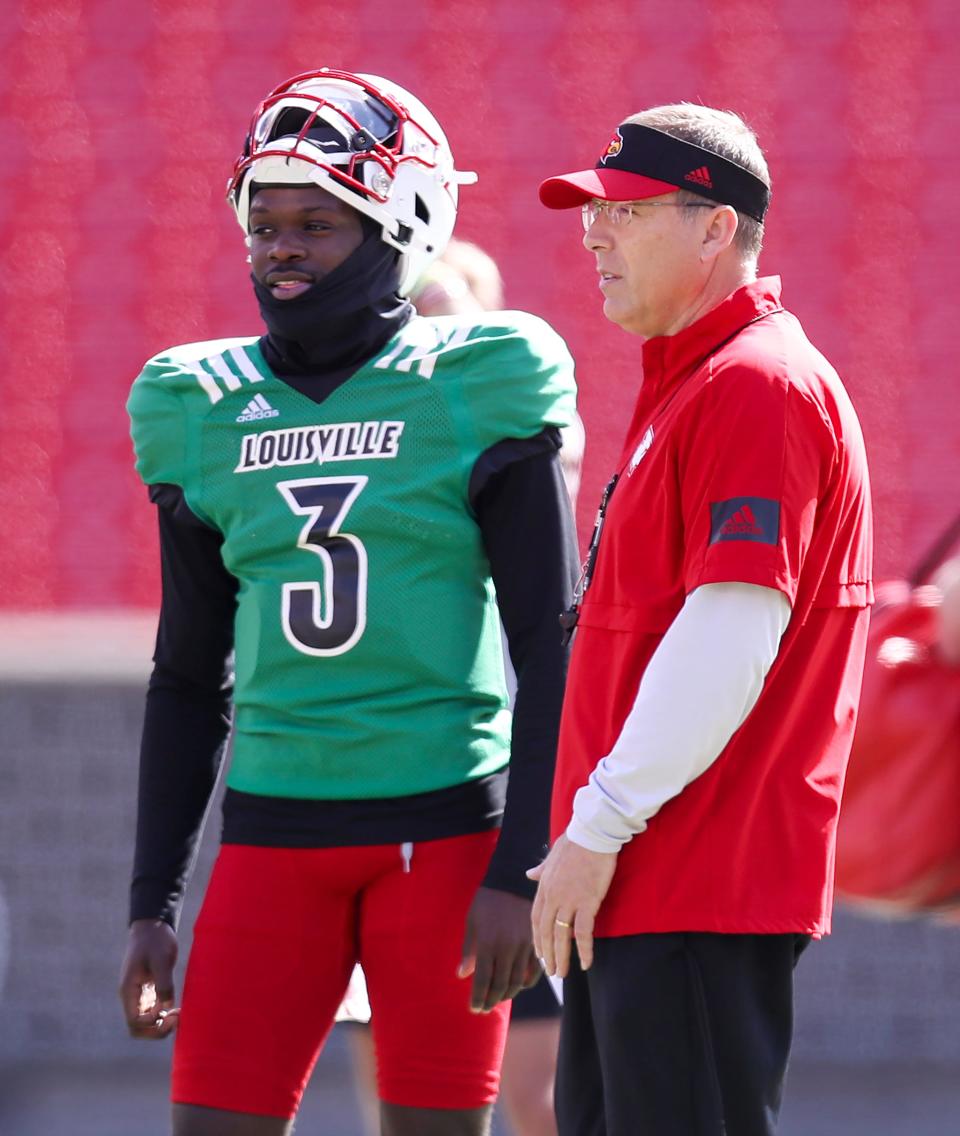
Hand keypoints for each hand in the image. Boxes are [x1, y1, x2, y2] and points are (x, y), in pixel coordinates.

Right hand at [119, 919, 179, 1038]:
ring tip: (179, 1015)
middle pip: (138, 1026)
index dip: (152, 1025)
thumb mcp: (161, 960)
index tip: (170, 1015)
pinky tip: (177, 1009)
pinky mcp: (150, 989)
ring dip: (161, 1023)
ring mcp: (140, 994)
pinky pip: (154, 1010)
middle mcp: (132, 996)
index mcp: (129, 990)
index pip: (135, 1021)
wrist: (153, 925)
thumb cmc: (155, 940)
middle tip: (176, 1020)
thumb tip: (167, 1007)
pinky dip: (164, 1014)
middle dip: (156, 1030)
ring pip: (146, 1020)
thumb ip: (164, 983)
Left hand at [459, 886, 540, 1012]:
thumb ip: (468, 950)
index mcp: (488, 944)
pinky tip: (517, 987)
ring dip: (507, 995)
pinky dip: (526, 983)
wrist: (512, 881)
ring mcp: (524, 947)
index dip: (477, 998)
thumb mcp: (472, 922)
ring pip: (517, 981)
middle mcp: (507, 949)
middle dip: (491, 1001)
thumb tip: (462, 975)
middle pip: (500, 985)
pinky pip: (533, 971)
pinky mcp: (535, 943)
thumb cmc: (487, 902)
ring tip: (497, 999)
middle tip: (484, 1008)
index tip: (473, 1009)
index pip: (482, 980)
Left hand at [527, 834, 617, 977]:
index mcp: (544, 886)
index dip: (537, 939)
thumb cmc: (575, 842)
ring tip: (562, 974)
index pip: (536, 919)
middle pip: (545, 932)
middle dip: (547, 954)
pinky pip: (583, 932)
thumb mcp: (552, 856)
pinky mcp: (587, 902)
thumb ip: (541, 870)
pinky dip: (583, 950)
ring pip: (560, 936)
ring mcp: (569, 900)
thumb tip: (529, 874)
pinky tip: (585, 963)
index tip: (540, 954)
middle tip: (550, 972)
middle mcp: (553, 896)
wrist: (592, 833)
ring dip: (561, 957)